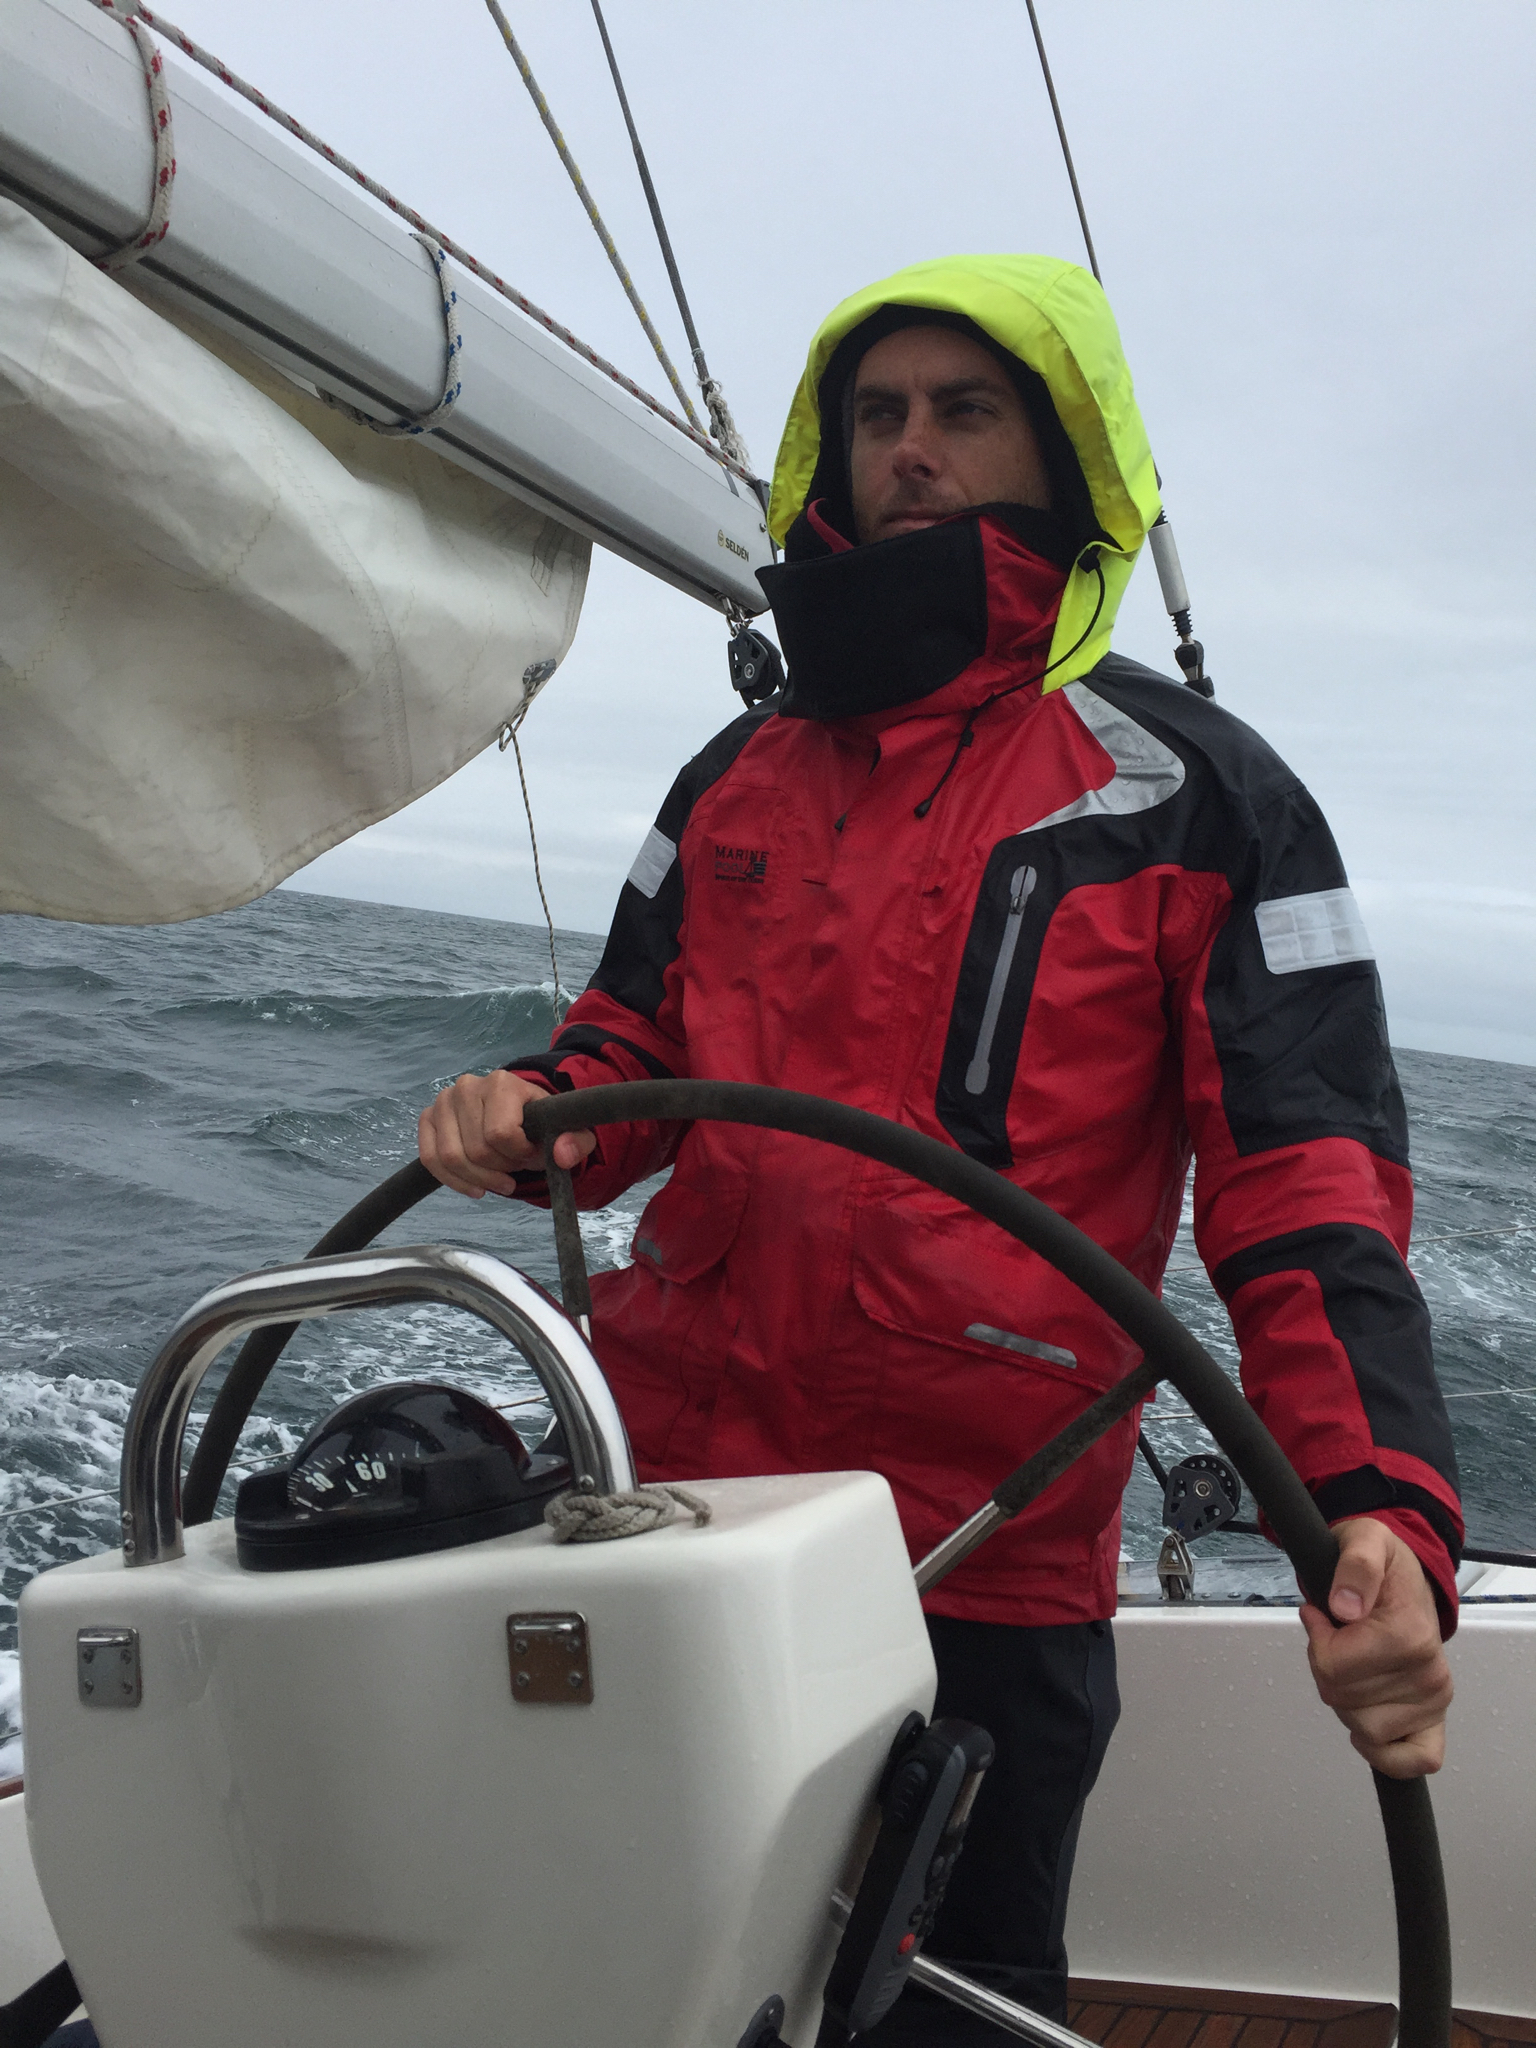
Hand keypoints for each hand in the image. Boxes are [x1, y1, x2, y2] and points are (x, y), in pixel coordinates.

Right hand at [417, 1070, 594, 1198]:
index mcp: (502, 1083)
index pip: (501, 1134)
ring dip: (479, 1178)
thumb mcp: (569, 1130)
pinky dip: (453, 1180)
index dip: (519, 1155)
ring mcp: (443, 1101)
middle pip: (477, 1150)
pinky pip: (430, 1159)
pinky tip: (476, 1187)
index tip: (532, 1155)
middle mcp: (467, 1086)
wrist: (519, 1113)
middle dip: (500, 1169)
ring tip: (500, 1177)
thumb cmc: (541, 1122)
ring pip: (451, 1157)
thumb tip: (561, 1156)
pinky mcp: (428, 1118)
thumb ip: (576, 1142)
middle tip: (516, 1168)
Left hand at [1299, 1516, 1452, 1777]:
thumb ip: (1355, 1567)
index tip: (1324, 1616)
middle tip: (1340, 1638)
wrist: (1407, 1578)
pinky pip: (1413, 1761)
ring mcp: (1434, 1702)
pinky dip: (1384, 1752)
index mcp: (1410, 1634)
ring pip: (1363, 1729)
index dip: (1317, 1642)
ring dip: (1345, 1699)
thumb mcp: (1363, 1541)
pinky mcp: (1434, 1721)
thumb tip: (1344, 1609)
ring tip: (1356, 1664)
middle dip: (1327, 1668)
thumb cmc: (1383, 1562)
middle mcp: (1430, 1675)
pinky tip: (1367, 1721)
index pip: (1333, 1667)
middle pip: (1342, 1699)